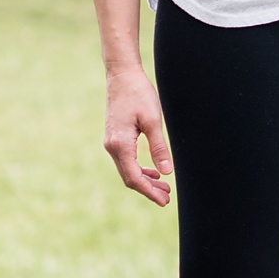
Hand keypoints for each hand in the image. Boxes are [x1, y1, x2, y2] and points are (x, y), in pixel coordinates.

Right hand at [103, 67, 170, 205]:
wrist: (122, 75)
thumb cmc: (139, 94)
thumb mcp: (153, 121)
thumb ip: (159, 147)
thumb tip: (166, 172)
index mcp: (120, 144)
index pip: (134, 177)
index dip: (150, 191)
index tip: (164, 201)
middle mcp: (111, 146)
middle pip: (129, 177)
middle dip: (148, 189)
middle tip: (167, 198)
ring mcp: (111, 142)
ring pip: (127, 170)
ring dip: (145, 180)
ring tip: (164, 188)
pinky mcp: (115, 138)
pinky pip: (126, 161)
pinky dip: (139, 169)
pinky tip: (153, 172)